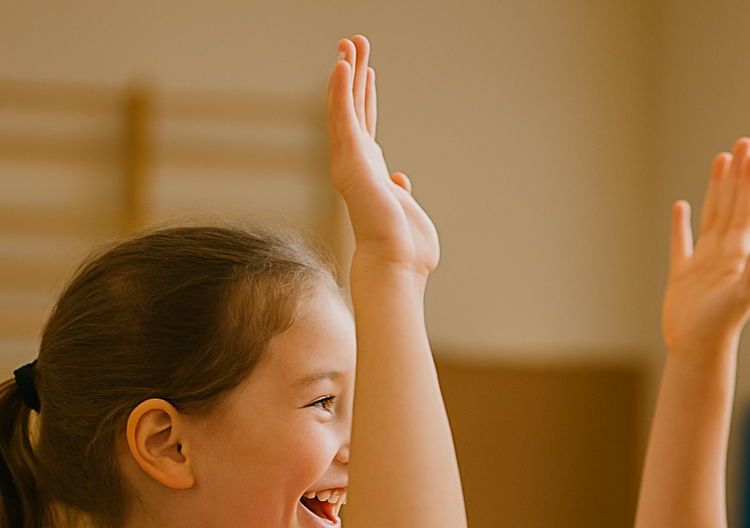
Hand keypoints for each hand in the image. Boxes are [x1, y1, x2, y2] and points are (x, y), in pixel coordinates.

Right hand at [327, 36, 438, 273]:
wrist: (397, 262)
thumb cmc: (405, 249)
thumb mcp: (407, 211)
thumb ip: (400, 191)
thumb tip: (402, 181)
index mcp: (372, 173)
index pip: (366, 126)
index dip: (365, 97)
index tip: (367, 71)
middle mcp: (357, 164)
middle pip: (354, 109)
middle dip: (354, 75)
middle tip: (353, 43)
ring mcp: (351, 161)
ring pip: (345, 107)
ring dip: (346, 73)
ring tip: (349, 43)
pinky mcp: (350, 159)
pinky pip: (343, 116)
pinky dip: (342, 90)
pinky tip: (343, 65)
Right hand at [661, 138, 749, 354]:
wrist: (697, 351)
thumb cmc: (723, 325)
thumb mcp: (745, 292)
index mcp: (738, 253)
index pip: (745, 209)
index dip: (749, 182)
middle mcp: (723, 253)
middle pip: (731, 205)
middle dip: (737, 175)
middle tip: (743, 143)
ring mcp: (702, 262)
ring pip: (710, 216)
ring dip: (715, 189)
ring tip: (720, 161)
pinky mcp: (681, 274)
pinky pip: (680, 243)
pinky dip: (680, 225)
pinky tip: (680, 206)